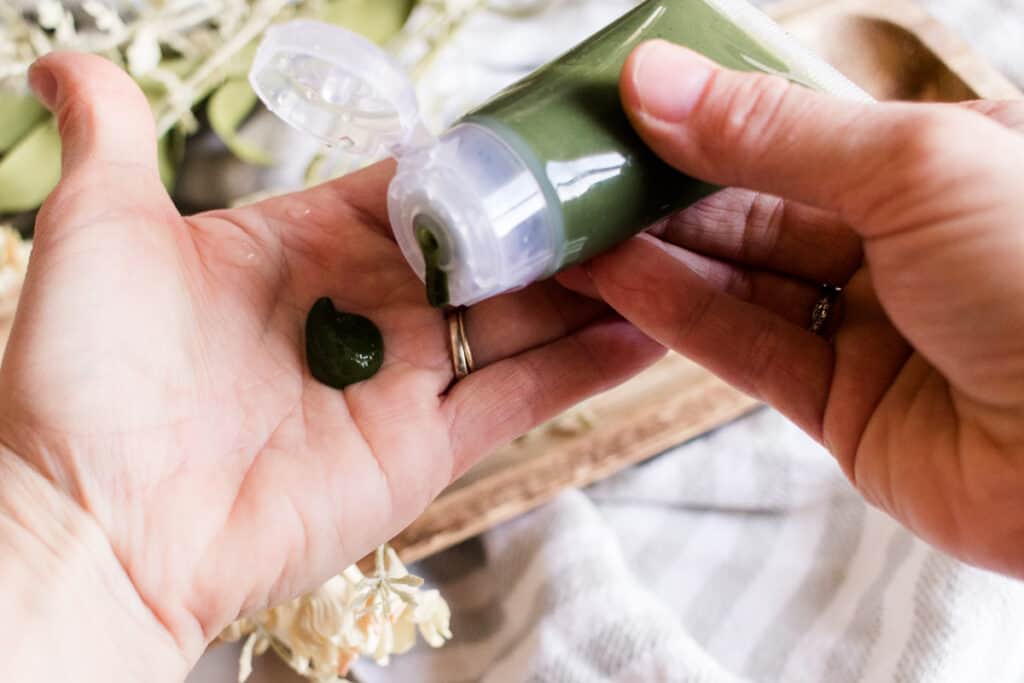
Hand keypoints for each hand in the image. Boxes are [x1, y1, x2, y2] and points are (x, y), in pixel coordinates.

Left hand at [0, 53, 662, 677]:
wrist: (95, 522)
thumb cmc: (84, 376)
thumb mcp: (95, 228)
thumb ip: (111, 135)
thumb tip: (67, 62)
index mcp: (303, 242)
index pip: (416, 186)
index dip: (482, 158)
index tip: (551, 126)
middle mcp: (364, 306)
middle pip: (485, 251)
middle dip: (556, 219)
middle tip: (633, 183)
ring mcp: (402, 379)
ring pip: (519, 320)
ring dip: (591, 286)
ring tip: (667, 244)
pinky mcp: (427, 447)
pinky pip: (522, 395)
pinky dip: (588, 366)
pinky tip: (652, 329)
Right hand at [560, 41, 1023, 577]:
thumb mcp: (912, 167)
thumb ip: (772, 130)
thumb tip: (653, 79)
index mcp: (944, 166)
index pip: (804, 132)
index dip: (711, 118)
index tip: (624, 106)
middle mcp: (906, 246)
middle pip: (761, 208)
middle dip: (666, 191)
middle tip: (574, 171)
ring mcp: (872, 330)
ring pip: (742, 282)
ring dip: (654, 253)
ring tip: (569, 225)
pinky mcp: (842, 409)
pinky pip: (747, 350)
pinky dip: (677, 315)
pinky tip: (612, 279)